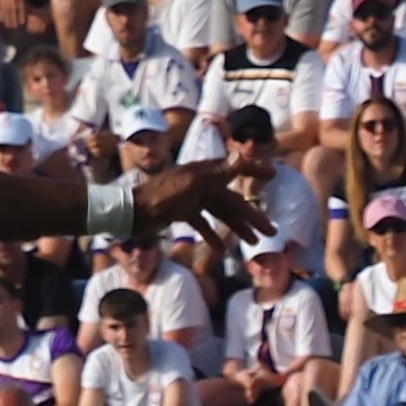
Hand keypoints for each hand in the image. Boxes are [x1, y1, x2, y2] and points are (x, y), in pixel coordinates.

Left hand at [130, 160, 270, 248]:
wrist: (132, 213)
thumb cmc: (161, 196)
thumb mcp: (193, 184)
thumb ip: (219, 172)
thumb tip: (242, 153)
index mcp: (206, 173)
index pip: (236, 168)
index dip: (255, 170)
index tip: (274, 174)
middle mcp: (201, 184)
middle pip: (233, 200)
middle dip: (252, 216)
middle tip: (271, 232)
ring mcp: (192, 198)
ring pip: (220, 214)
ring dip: (237, 228)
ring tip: (253, 243)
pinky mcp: (182, 212)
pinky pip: (202, 224)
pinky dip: (211, 236)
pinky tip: (221, 251)